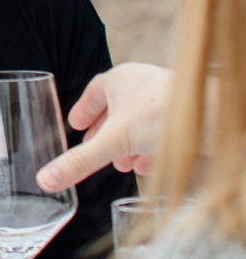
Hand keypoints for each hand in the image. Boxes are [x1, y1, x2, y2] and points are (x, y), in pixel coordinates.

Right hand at [36, 62, 172, 190]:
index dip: (83, 112)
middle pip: (116, 109)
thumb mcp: (114, 143)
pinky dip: (151, 147)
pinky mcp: (185, 115)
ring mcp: (166, 98)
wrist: (214, 116)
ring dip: (129, 144)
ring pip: (140, 122)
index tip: (74, 124)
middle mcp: (141, 84)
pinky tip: (148, 165)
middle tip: (96, 149)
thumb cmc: (164, 115)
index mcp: (118, 79)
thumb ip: (80, 162)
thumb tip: (45, 179)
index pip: (93, 93)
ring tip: (122, 164)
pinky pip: (161, 130)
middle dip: (106, 134)